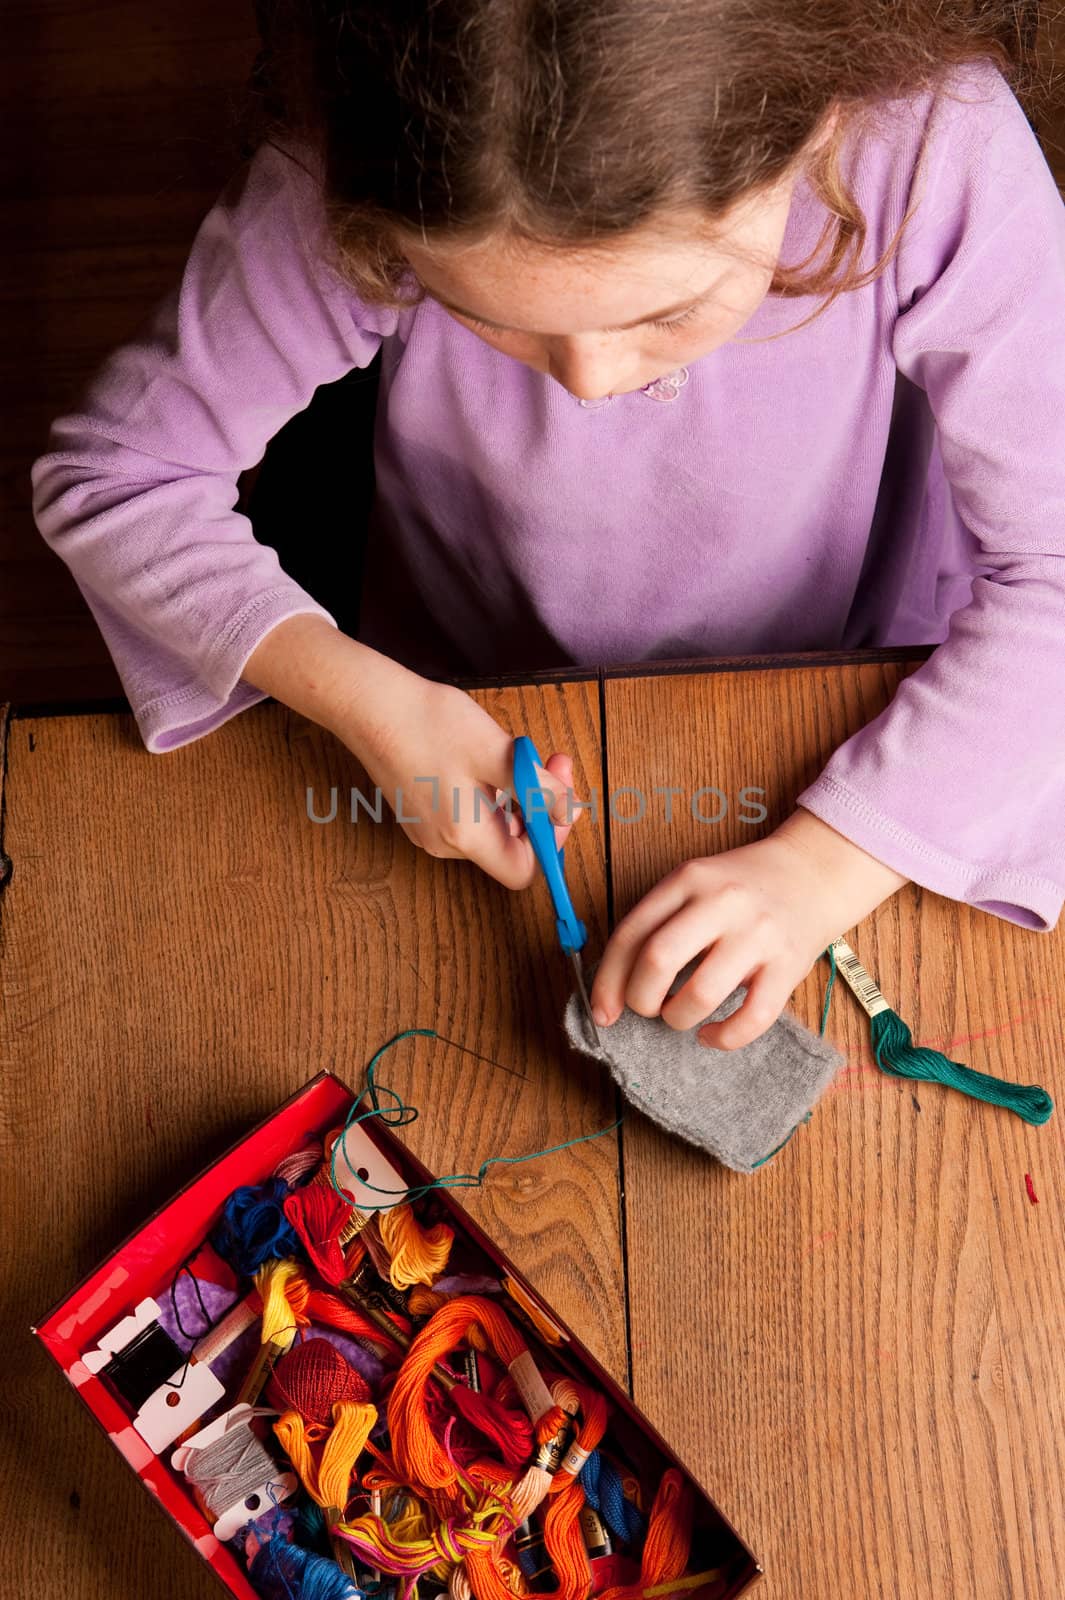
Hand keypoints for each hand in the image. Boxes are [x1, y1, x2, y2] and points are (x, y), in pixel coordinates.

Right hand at [336, 671, 583, 886]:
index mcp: (466, 836)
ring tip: (515, 753)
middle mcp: (445, 843)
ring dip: (515, 795)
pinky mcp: (420, 812)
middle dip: (538, 806)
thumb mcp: (498, 753)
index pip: (524, 870)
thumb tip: (569, 813)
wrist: (371, 705)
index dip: (551, 841)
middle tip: (550, 760)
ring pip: (491, 826)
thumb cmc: (430, 725)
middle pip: (510, 846)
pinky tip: (484, 758)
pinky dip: (488, 791)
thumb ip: (540, 789)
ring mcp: (428, 830)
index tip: (559, 799)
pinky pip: (467, 813)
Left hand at [589, 808, 907, 1048]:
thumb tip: (615, 986)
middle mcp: (721, 903)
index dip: (607, 981)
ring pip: (701, 993)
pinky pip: (751, 1017)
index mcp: (688, 880)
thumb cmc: (740, 887)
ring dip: (678, 1018)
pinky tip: (712, 1035)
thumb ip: (659, 921)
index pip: (631, 935)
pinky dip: (724, 1038)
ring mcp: (757, 934)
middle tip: (647, 1008)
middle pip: (659, 960)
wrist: (812, 873)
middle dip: (640, 999)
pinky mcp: (788, 965)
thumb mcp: (695, 883)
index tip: (602, 1012)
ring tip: (679, 1017)